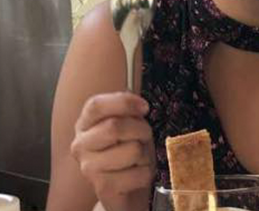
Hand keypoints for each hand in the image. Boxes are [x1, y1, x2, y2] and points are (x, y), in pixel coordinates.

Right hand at [71, 92, 155, 210]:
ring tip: (138, 157)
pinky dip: (146, 172)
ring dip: (145, 153)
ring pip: (132, 150)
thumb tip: (140, 106)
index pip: (96, 105)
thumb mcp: (129, 123)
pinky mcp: (103, 188)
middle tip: (144, 136)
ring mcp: (89, 168)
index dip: (124, 102)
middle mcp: (80, 145)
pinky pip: (140, 173)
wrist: (124, 186)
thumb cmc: (127, 148)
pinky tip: (136, 174)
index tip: (144, 108)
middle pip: (114, 126)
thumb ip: (129, 111)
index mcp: (85, 123)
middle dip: (141, 130)